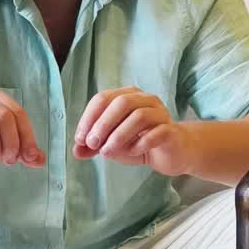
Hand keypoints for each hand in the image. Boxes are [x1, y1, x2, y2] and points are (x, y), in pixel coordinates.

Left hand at [73, 87, 193, 175]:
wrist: (171, 153)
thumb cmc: (139, 143)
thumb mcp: (111, 144)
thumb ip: (93, 146)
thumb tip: (76, 151)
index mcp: (127, 96)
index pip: (103, 98)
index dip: (88, 118)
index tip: (80, 139)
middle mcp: (145, 100)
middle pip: (121, 103)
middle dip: (102, 124)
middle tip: (92, 144)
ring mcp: (160, 113)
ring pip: (138, 116)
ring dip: (118, 135)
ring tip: (107, 152)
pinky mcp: (171, 131)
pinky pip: (155, 133)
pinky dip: (139, 144)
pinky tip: (132, 152)